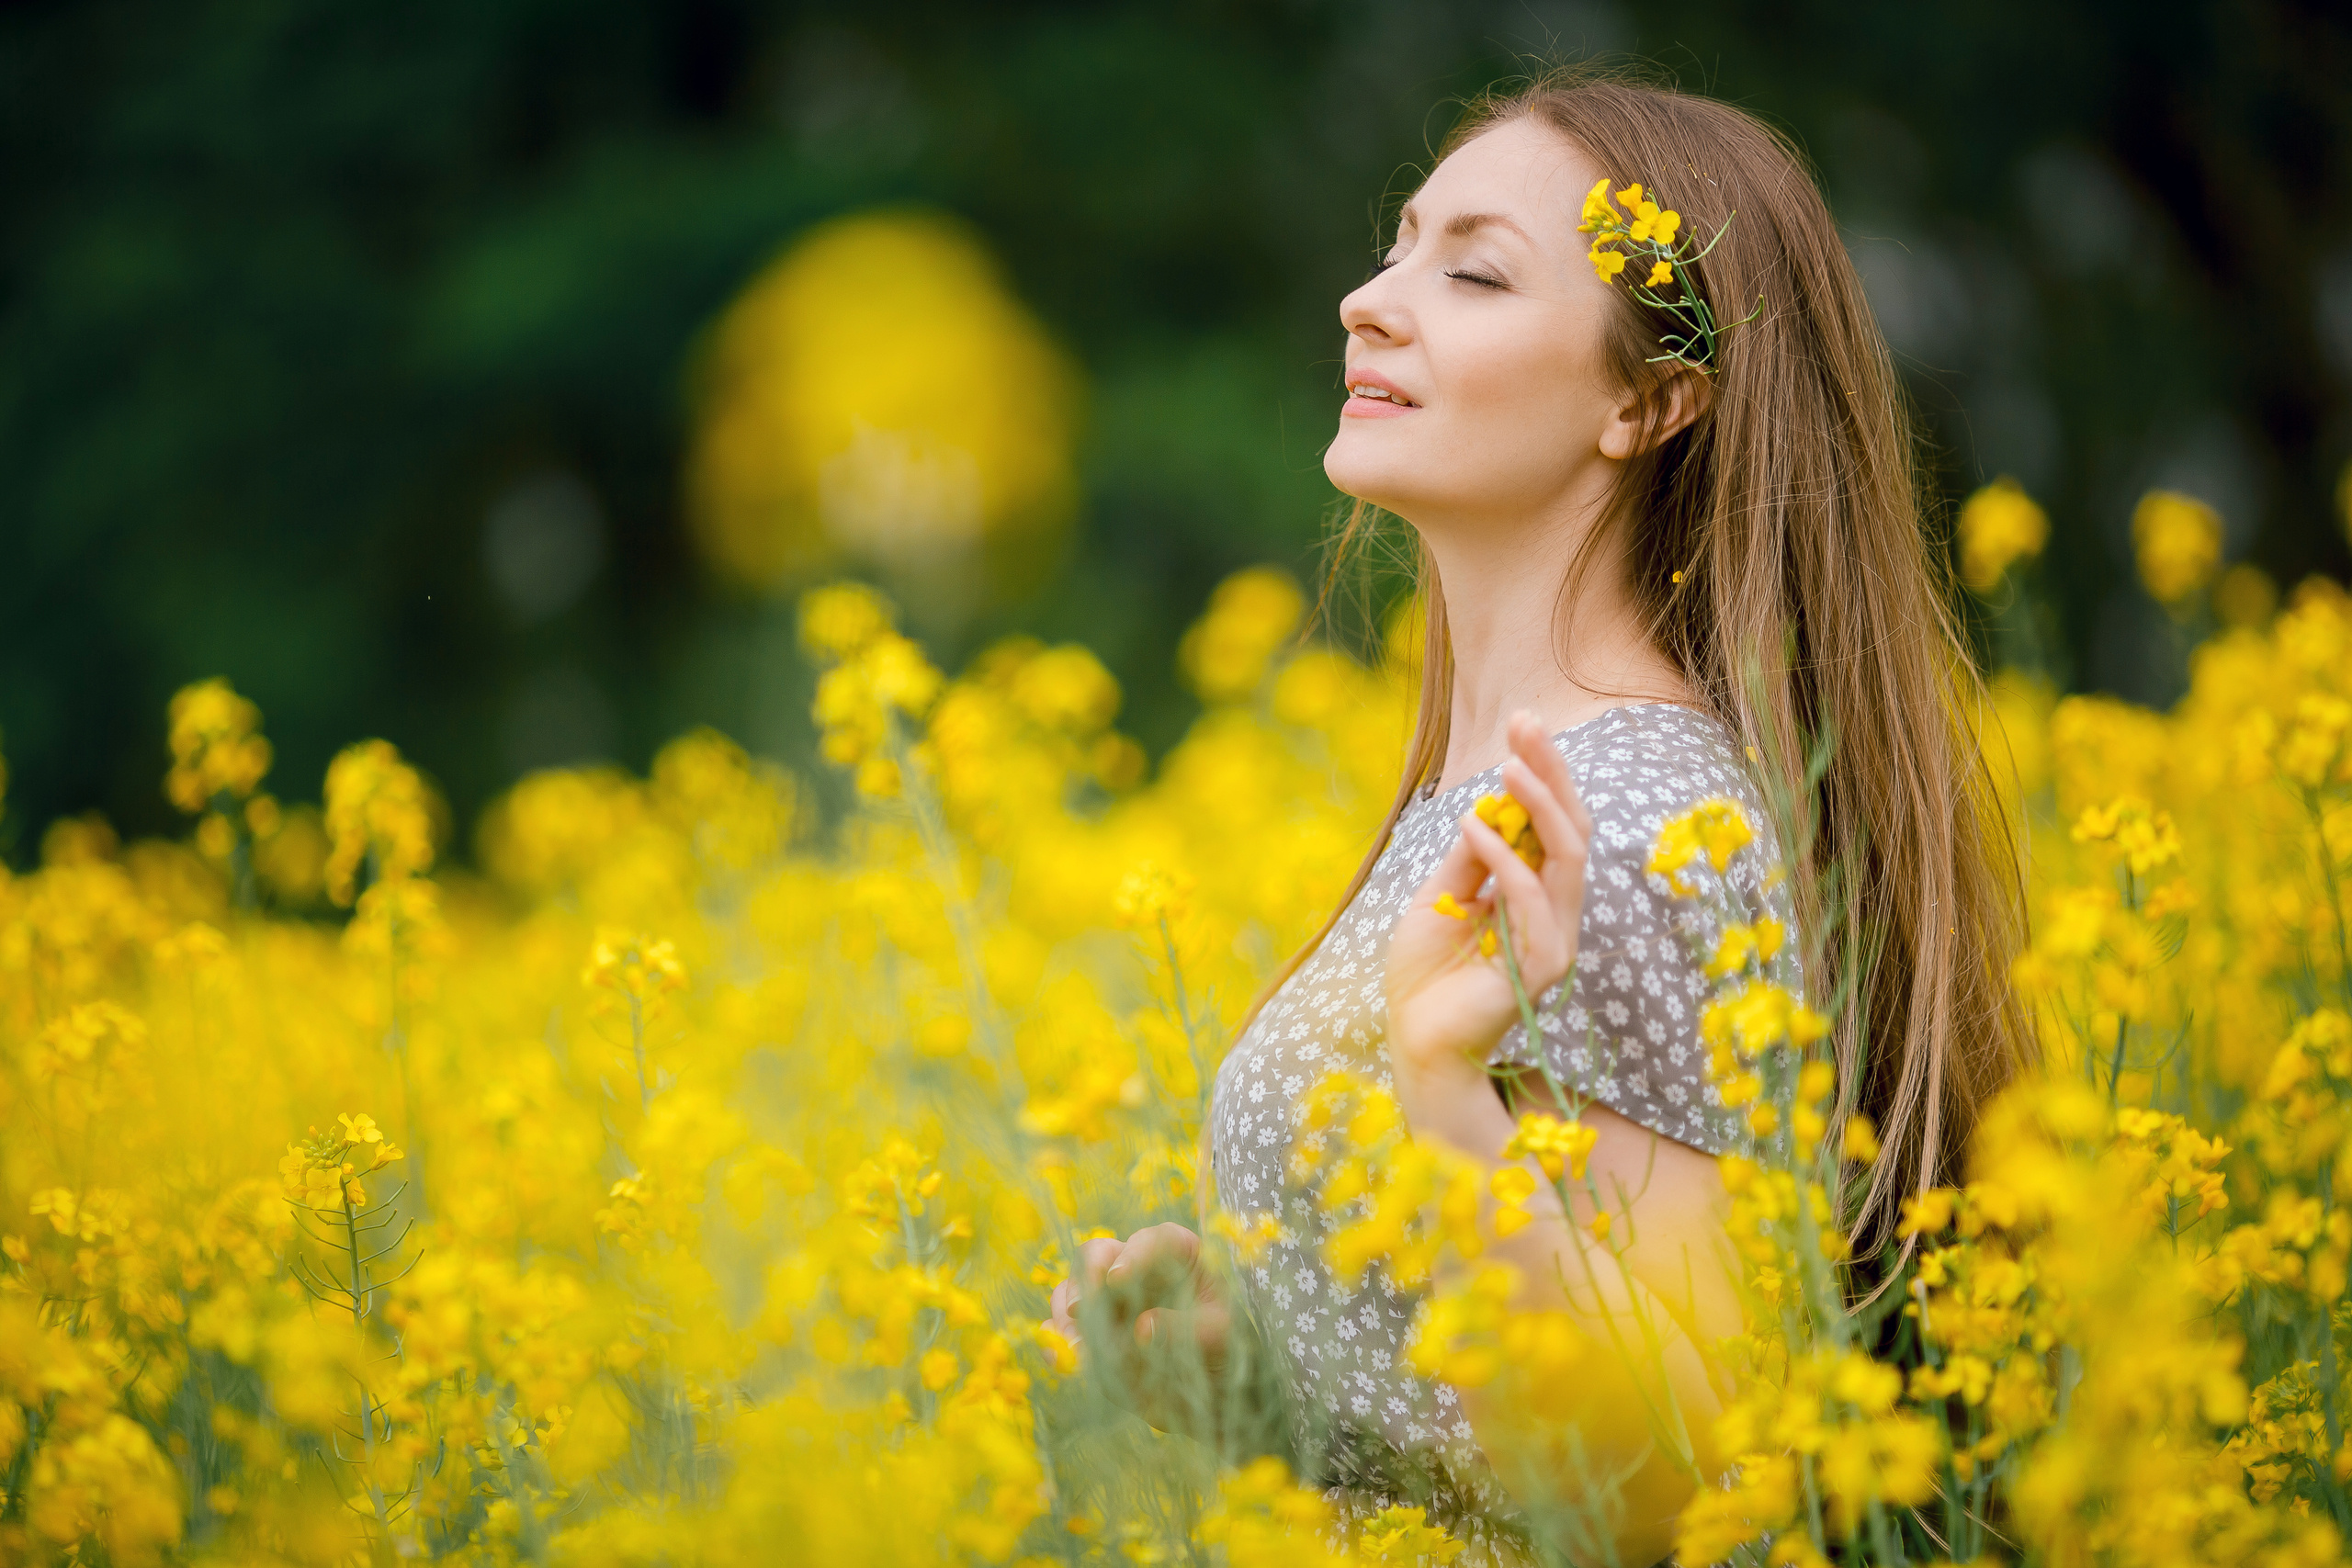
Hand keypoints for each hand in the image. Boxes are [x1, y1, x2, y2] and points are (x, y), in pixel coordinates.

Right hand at [1043, 1223, 1231, 1428]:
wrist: (1212, 1393)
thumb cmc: (1225, 1349)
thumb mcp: (1220, 1337)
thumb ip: (1187, 1330)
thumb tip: (1142, 1328)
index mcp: (1176, 1255)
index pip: (1152, 1240)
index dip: (1133, 1255)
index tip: (1118, 1279)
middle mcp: (1135, 1268)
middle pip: (1097, 1254)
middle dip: (1085, 1278)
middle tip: (1080, 1308)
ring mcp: (1107, 1300)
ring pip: (1071, 1290)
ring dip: (1067, 1316)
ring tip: (1076, 1347)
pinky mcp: (1091, 1333)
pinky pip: (1060, 1330)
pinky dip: (1056, 1342)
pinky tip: (1062, 1359)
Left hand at [1385, 711, 1593, 1103]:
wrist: (1414, 1043)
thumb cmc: (1426, 978)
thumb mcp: (1439, 900)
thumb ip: (1468, 860)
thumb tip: (1485, 809)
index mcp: (1537, 897)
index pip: (1554, 825)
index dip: (1543, 773)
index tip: (1521, 725)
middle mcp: (1556, 914)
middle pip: (1572, 830)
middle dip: (1552, 773)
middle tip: (1527, 724)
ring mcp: (1555, 941)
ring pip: (1568, 859)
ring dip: (1539, 808)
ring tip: (1509, 768)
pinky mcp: (1541, 968)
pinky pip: (1532, 902)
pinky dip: (1506, 862)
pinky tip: (1477, 830)